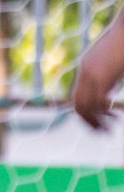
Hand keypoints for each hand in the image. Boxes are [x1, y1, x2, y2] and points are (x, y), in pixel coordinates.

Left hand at [73, 16, 123, 130]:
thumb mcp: (113, 58)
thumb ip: (108, 74)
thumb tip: (108, 89)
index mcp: (86, 65)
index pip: (77, 95)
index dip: (86, 111)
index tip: (100, 118)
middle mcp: (84, 70)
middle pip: (77, 104)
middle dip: (88, 121)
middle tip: (101, 132)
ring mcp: (91, 73)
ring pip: (85, 106)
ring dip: (95, 121)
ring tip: (107, 130)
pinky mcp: (101, 76)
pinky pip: (96, 101)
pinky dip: (102, 114)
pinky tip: (113, 117)